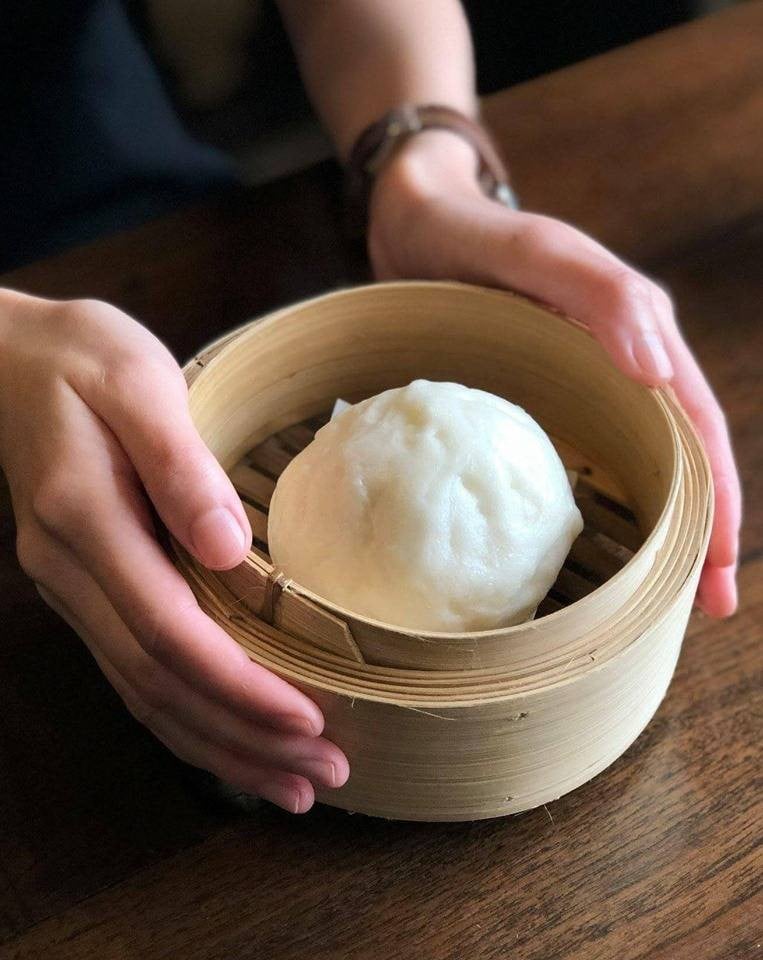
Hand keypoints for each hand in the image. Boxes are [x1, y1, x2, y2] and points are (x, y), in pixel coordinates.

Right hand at [0, 290, 348, 811]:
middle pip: (159, 684)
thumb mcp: (137, 383)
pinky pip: (136, 672)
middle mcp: (71, 571)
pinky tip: (233, 739)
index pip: (168, 630)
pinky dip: (189, 716)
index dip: (239, 685)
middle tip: (325, 773)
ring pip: (145, 693)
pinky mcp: (88, 589)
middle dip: (244, 737)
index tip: (308, 719)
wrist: (6, 361)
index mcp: (84, 519)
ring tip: (293, 782)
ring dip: (221, 745)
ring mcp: (73, 588)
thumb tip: (230, 550)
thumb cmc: (81, 360)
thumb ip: (180, 466)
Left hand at [368, 131, 740, 616]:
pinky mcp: (549, 399)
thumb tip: (658, 373)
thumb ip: (601, 295)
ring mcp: (587, 386)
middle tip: (705, 610)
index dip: (716, 503)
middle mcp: (625, 366)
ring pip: (641, 465)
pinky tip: (598, 548)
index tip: (717, 574)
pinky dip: (606, 506)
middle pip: (681, 459)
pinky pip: (588, 457)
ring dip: (662, 529)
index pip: (698, 430)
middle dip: (702, 534)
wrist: (416, 224)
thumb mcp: (537, 252)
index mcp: (641, 334)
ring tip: (663, 600)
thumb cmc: (474, 233)